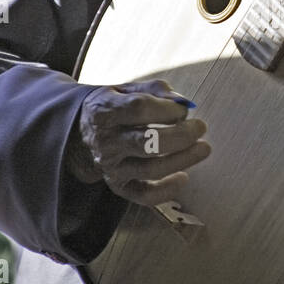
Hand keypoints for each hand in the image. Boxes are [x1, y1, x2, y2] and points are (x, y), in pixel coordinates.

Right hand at [67, 77, 209, 208]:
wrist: (80, 131)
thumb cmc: (114, 106)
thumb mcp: (127, 88)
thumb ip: (156, 90)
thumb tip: (183, 103)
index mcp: (106, 110)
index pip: (139, 108)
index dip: (168, 109)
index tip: (184, 110)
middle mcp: (106, 140)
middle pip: (147, 142)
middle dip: (181, 136)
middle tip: (200, 127)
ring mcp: (111, 165)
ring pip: (150, 169)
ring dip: (183, 160)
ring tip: (203, 148)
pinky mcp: (118, 184)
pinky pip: (143, 195)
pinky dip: (166, 191)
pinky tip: (184, 177)